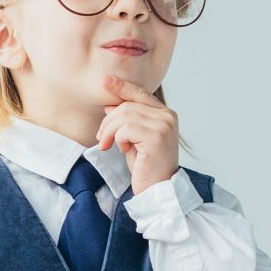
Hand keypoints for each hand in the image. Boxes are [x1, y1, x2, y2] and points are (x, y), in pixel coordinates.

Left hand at [96, 73, 180, 196]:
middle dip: (109, 121)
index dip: (122, 86)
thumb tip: (111, 104)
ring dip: (110, 131)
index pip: (140, 93)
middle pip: (128, 105)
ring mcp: (164, 126)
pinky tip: (123, 150)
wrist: (157, 189)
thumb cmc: (146, 166)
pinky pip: (126, 128)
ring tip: (108, 145)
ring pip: (125, 116)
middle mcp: (168, 116)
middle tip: (101, 138)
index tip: (105, 81)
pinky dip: (118, 139)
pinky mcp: (157, 137)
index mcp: (165, 114)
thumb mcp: (133, 138)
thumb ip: (126, 120)